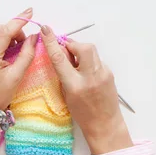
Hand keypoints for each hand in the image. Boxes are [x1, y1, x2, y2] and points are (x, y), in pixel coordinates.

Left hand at [0, 8, 37, 110]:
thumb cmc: (0, 94)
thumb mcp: (17, 76)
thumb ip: (27, 54)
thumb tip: (34, 37)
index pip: (5, 31)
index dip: (19, 21)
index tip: (30, 12)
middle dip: (13, 31)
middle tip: (23, 44)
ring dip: (4, 33)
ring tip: (13, 47)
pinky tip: (2, 47)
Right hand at [41, 25, 132, 154]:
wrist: (105, 124)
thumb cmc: (81, 113)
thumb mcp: (66, 94)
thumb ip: (63, 73)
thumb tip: (61, 53)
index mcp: (75, 86)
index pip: (60, 59)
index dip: (52, 42)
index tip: (45, 29)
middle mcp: (91, 78)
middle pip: (83, 47)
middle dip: (73, 45)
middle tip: (66, 51)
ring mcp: (103, 74)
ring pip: (91, 51)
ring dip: (80, 52)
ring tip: (75, 63)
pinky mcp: (110, 73)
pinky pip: (96, 59)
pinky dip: (88, 61)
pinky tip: (85, 72)